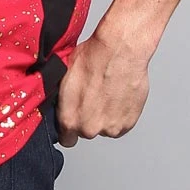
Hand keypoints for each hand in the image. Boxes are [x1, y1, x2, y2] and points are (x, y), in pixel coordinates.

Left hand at [55, 30, 150, 146]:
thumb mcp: (63, 76)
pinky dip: (120, 113)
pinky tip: (117, 95)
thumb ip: (62, 100)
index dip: (69, 128)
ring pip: (105, 128)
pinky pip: (121, 124)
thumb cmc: (93, 58)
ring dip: (105, 116)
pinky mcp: (128, 122)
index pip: (66, 139)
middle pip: (87, 131)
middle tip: (92, 98)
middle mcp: (90, 128)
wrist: (120, 50)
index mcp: (69, 119)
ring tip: (107, 94)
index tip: (74, 119)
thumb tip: (60, 105)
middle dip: (88, 118)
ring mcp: (111, 127)